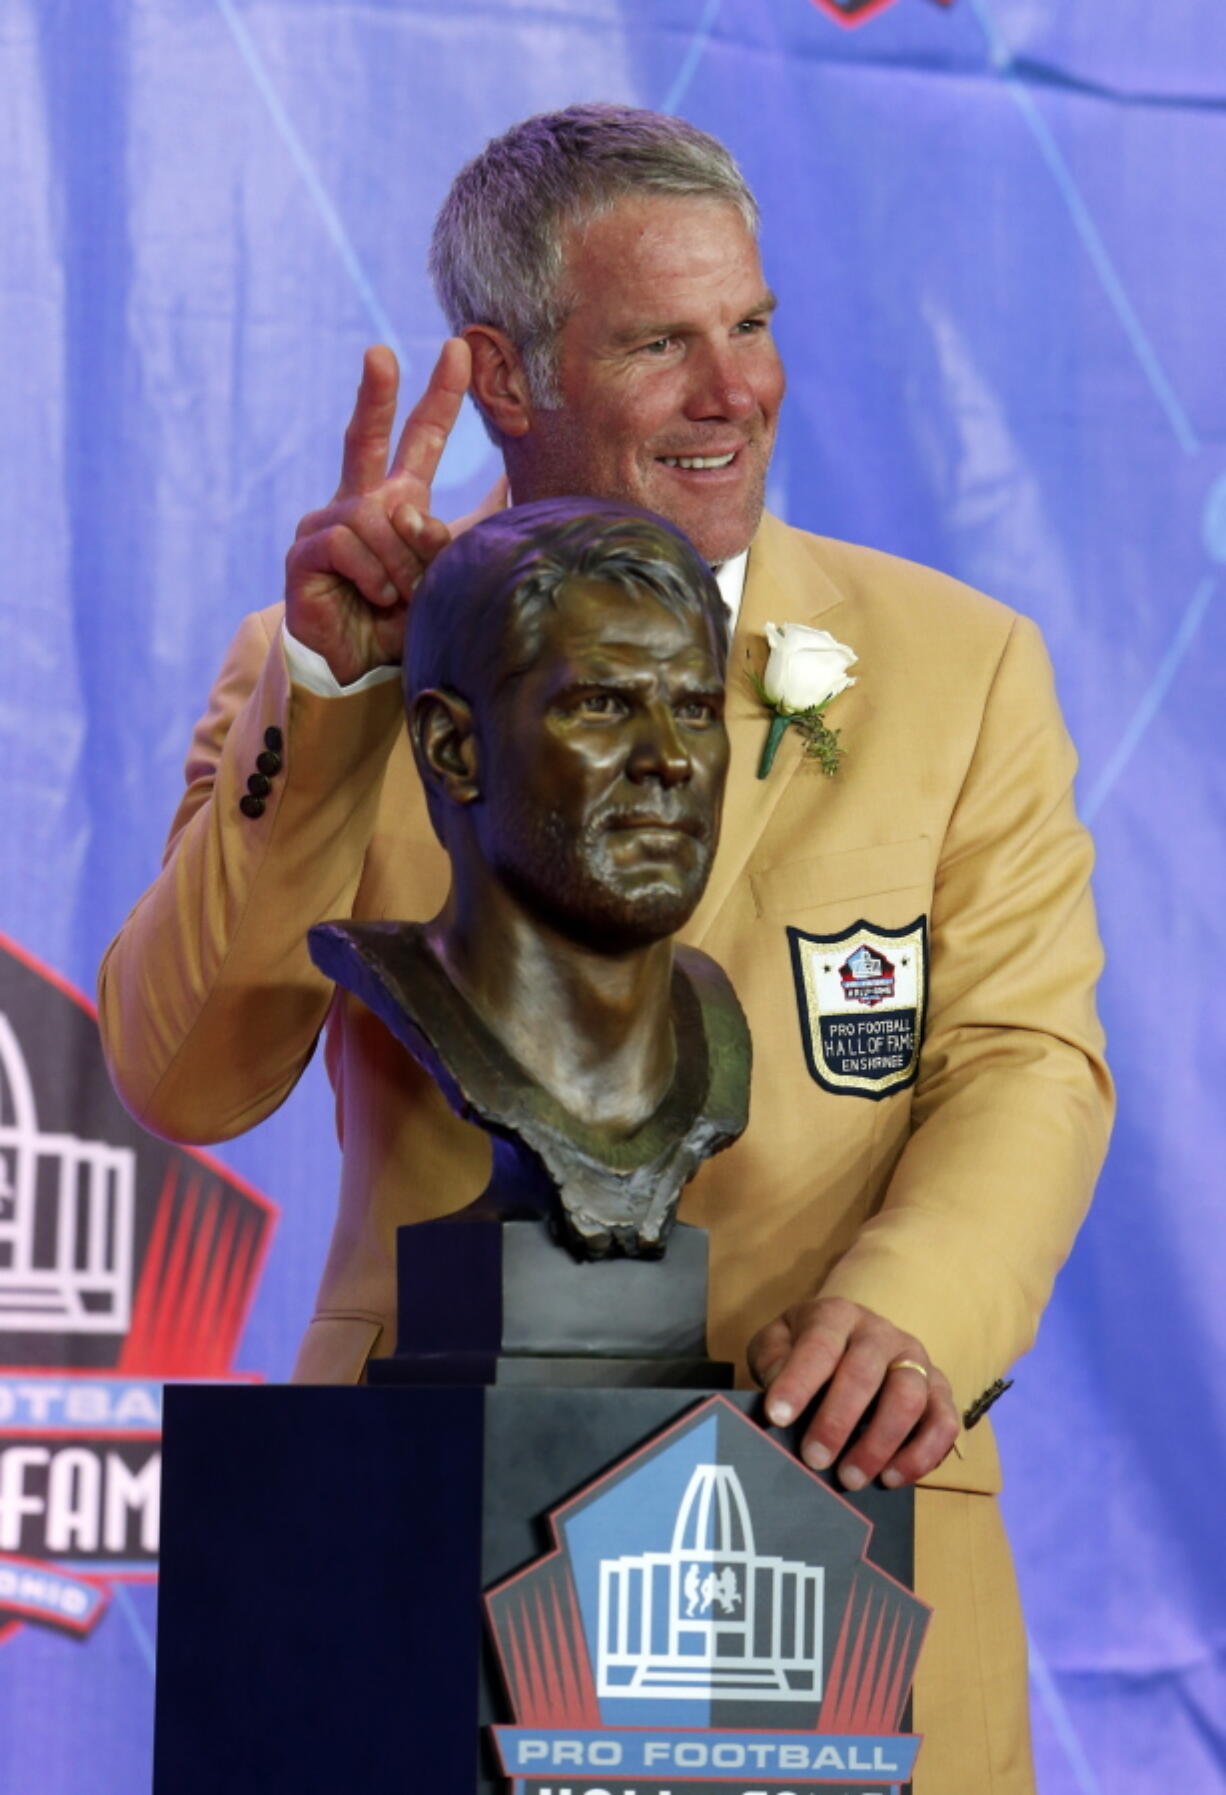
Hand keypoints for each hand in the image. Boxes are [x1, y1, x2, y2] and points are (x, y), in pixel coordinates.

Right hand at [285, 340, 474, 685]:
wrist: (360, 672)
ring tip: (399, 595)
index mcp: (395, 501)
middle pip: (365, 436)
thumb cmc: (401, 623)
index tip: (459, 351)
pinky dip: (373, 573)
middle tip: (381, 353)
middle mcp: (358, 503)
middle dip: (375, 393)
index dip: (440, 397)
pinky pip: (349, 543)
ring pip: (377, 516)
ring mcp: (327, 524)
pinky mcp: (305, 551)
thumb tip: (515, 488)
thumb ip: (472, 530)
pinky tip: (375, 595)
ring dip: (400, 561)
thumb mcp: (447, 574)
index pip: (419, 439)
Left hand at [749, 1296, 958, 1491]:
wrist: (845, 1344)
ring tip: (850, 1477)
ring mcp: (915, 1360)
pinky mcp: (939, 1390)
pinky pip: (944, 1422)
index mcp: (836, 1316)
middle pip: (865, 1373)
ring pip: (908, 1397)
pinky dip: (921, 1454)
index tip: (776, 1417)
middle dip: (837, 1420)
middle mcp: (880, 1333)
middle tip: (814, 1459)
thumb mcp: (777, 1345)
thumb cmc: (804, 1351)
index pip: (819, 1345)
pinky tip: (891, 1478)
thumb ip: (773, 1361)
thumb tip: (779, 1392)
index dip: (798, 1382)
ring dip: (879, 1443)